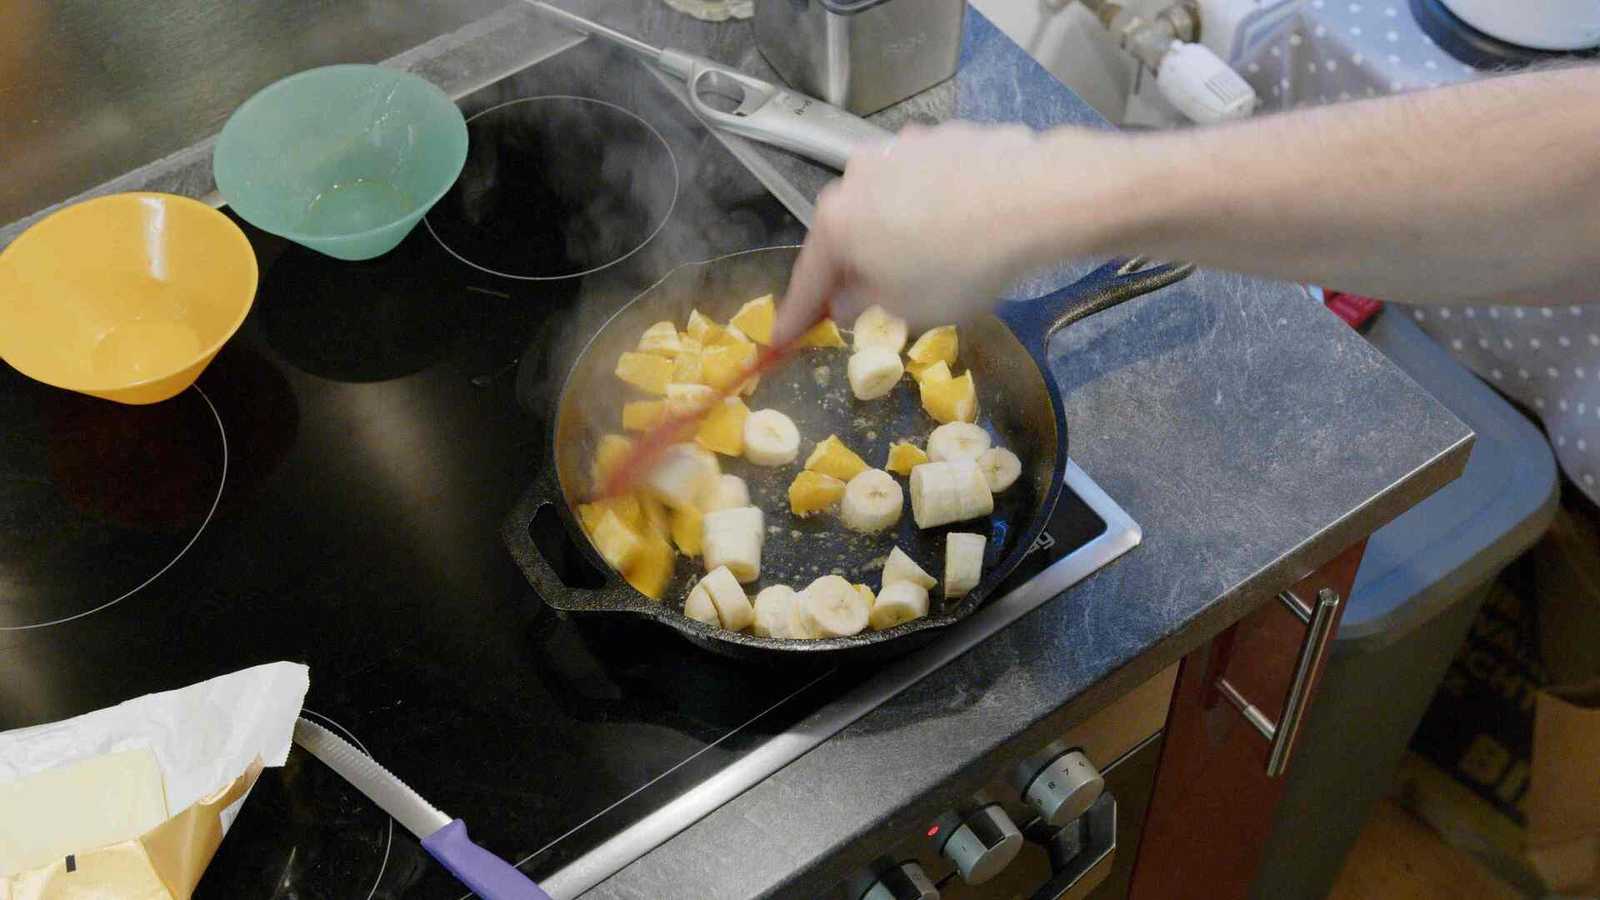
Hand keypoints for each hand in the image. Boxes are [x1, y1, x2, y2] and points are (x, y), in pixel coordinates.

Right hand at [773, 122, 1108, 343]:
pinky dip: (934, 206)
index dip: (796, 315)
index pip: (807, 279)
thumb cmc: (960, 265)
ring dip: (897, 232)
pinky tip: (965, 228)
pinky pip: (926, 183)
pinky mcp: (942, 137)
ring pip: (887, 203)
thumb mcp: (904, 309)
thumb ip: (862, 304)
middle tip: (870, 299)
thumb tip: (850, 298)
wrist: (1034, 199)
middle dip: (855, 266)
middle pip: (846, 232)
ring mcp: (900, 149)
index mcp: (836, 221)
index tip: (782, 338)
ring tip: (932, 261)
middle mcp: (857, 175)